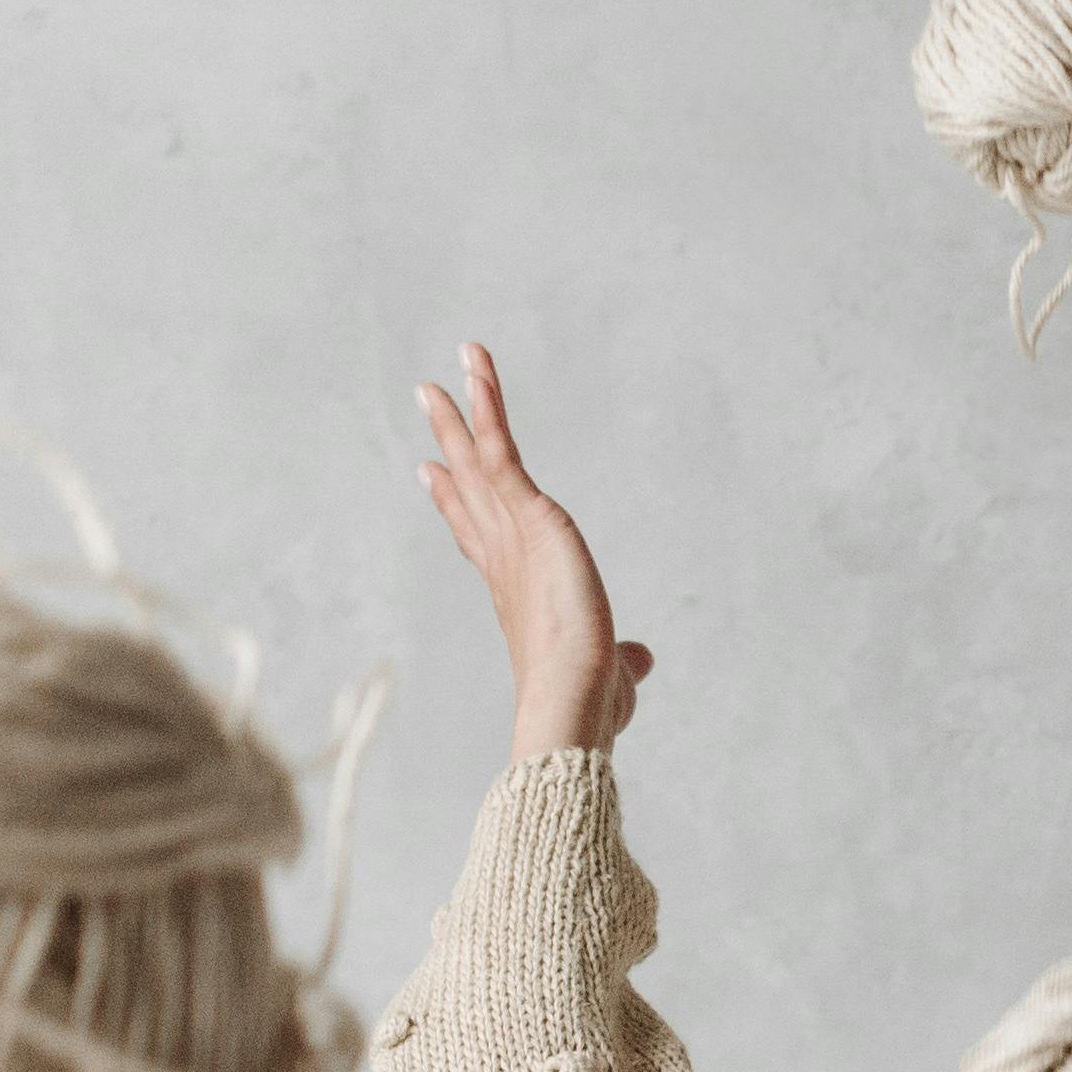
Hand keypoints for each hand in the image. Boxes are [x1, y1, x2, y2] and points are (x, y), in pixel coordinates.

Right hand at [414, 341, 651, 756]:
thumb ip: (624, 659)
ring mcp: (512, 534)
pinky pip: (501, 451)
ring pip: (479, 459)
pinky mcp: (531, 517)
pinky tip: (477, 369)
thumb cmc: (590, 705)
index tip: (433, 474)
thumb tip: (640, 659)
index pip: (479, 536)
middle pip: (469, 487)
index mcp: (517, 589)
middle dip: (450, 443)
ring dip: (464, 410)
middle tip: (431, 400)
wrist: (572, 704)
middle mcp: (504, 557)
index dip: (456, 504)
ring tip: (451, 366)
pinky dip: (488, 407)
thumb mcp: (613, 673)